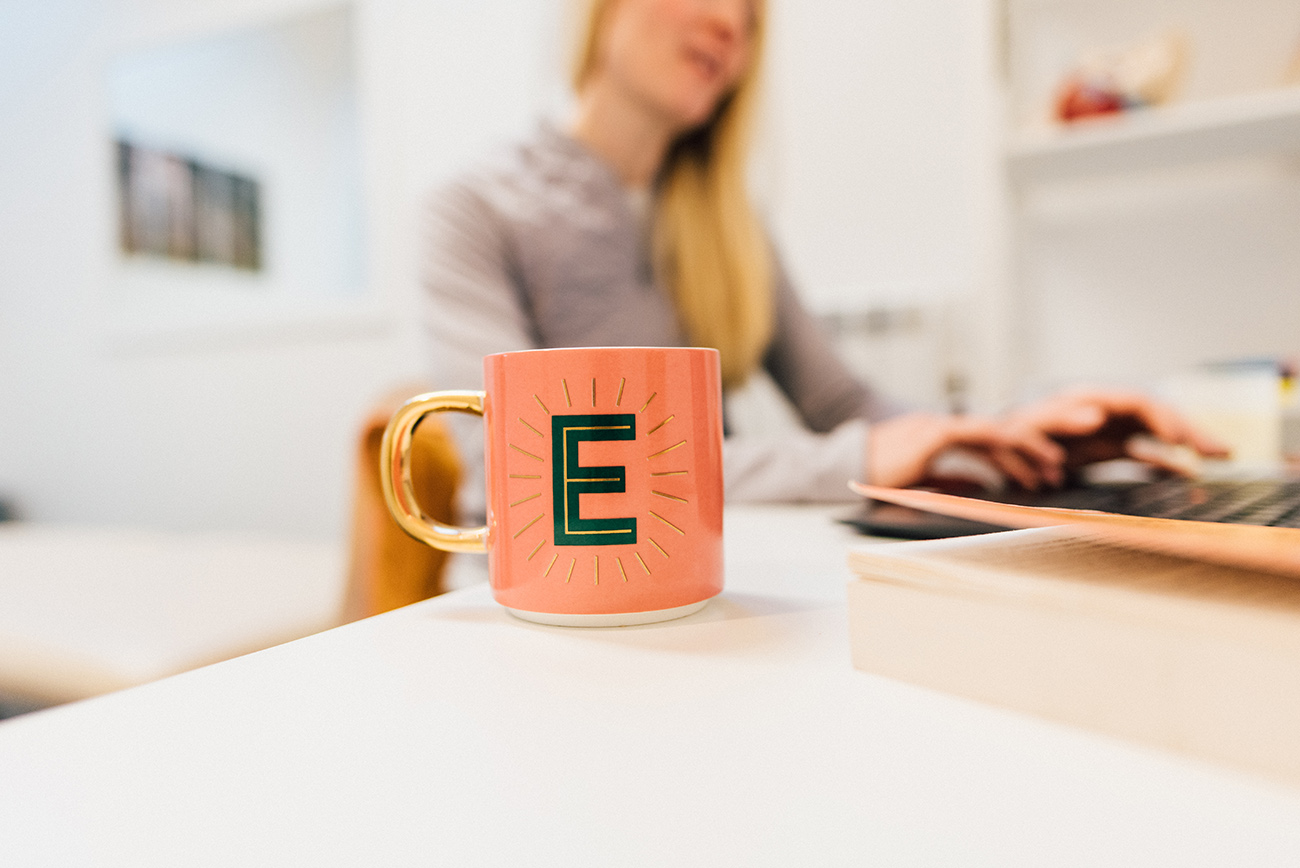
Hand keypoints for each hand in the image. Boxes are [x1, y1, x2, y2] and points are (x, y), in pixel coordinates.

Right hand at [867, 412, 1066, 490]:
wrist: (845, 467)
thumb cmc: (879, 474)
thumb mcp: (924, 478)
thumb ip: (952, 479)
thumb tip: (982, 486)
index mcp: (945, 435)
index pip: (993, 439)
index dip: (1023, 452)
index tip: (1048, 468)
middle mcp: (948, 426)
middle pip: (1003, 428)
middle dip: (1039, 440)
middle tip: (1066, 458)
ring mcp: (941, 427)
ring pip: (997, 432)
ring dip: (1029, 448)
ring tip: (1054, 466)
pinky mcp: (934, 434)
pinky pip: (976, 436)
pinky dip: (1002, 446)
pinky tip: (1022, 458)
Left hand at [1003, 388, 1229, 476]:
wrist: (998, 447)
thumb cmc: (1009, 436)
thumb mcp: (1028, 428)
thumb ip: (1058, 421)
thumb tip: (1096, 413)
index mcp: (1089, 400)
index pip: (1139, 401)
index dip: (1163, 417)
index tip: (1179, 438)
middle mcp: (1105, 409)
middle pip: (1157, 414)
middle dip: (1190, 430)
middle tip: (1219, 452)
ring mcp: (1110, 425)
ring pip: (1158, 430)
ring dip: (1189, 441)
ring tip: (1222, 455)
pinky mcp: (1110, 443)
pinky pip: (1147, 449)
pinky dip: (1169, 459)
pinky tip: (1190, 472)